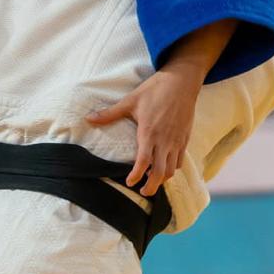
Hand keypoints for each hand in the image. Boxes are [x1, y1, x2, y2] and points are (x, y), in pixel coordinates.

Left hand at [85, 65, 204, 196]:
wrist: (182, 81)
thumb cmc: (155, 89)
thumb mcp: (130, 100)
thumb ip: (110, 113)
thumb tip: (88, 119)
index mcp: (149, 132)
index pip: (143, 162)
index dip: (136, 176)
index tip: (129, 183)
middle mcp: (165, 140)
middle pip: (160, 172)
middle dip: (151, 186)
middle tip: (142, 192)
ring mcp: (177, 140)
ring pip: (172, 169)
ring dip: (162, 179)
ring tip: (152, 181)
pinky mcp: (185, 138)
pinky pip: (180, 160)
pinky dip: (172, 168)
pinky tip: (164, 167)